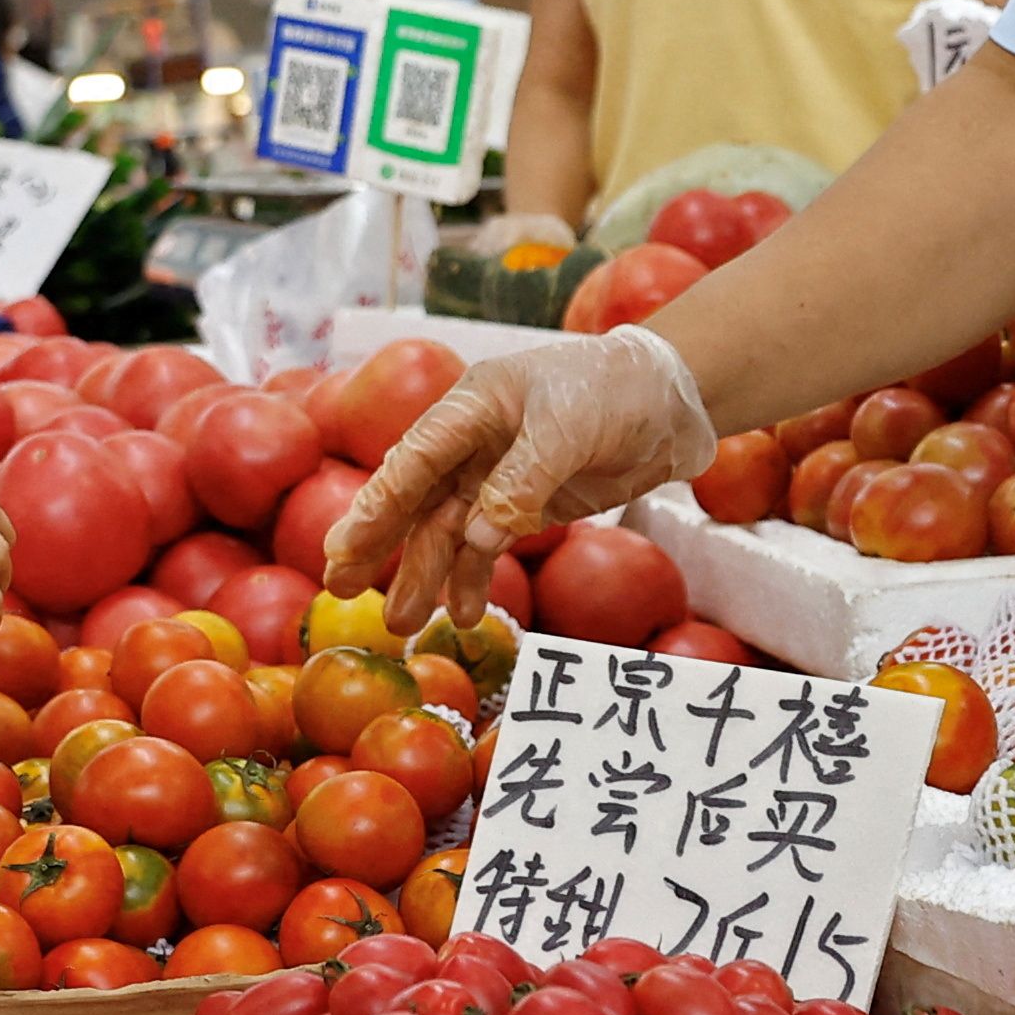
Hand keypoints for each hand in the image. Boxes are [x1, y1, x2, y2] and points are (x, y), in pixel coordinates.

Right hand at [322, 327, 711, 632]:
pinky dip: (473, 579)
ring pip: (448, 532)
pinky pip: (486, 547)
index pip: (415, 458)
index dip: (378, 504)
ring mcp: (497, 476)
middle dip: (378, 543)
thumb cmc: (616, 391)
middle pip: (416, 498)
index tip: (345, 546)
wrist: (674, 399)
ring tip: (403, 624)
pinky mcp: (526, 505)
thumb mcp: (569, 429)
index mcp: (472, 406)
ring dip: (425, 575)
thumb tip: (477, 538)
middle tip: (339, 587)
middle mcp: (473, 442)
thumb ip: (521, 482)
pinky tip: (463, 613)